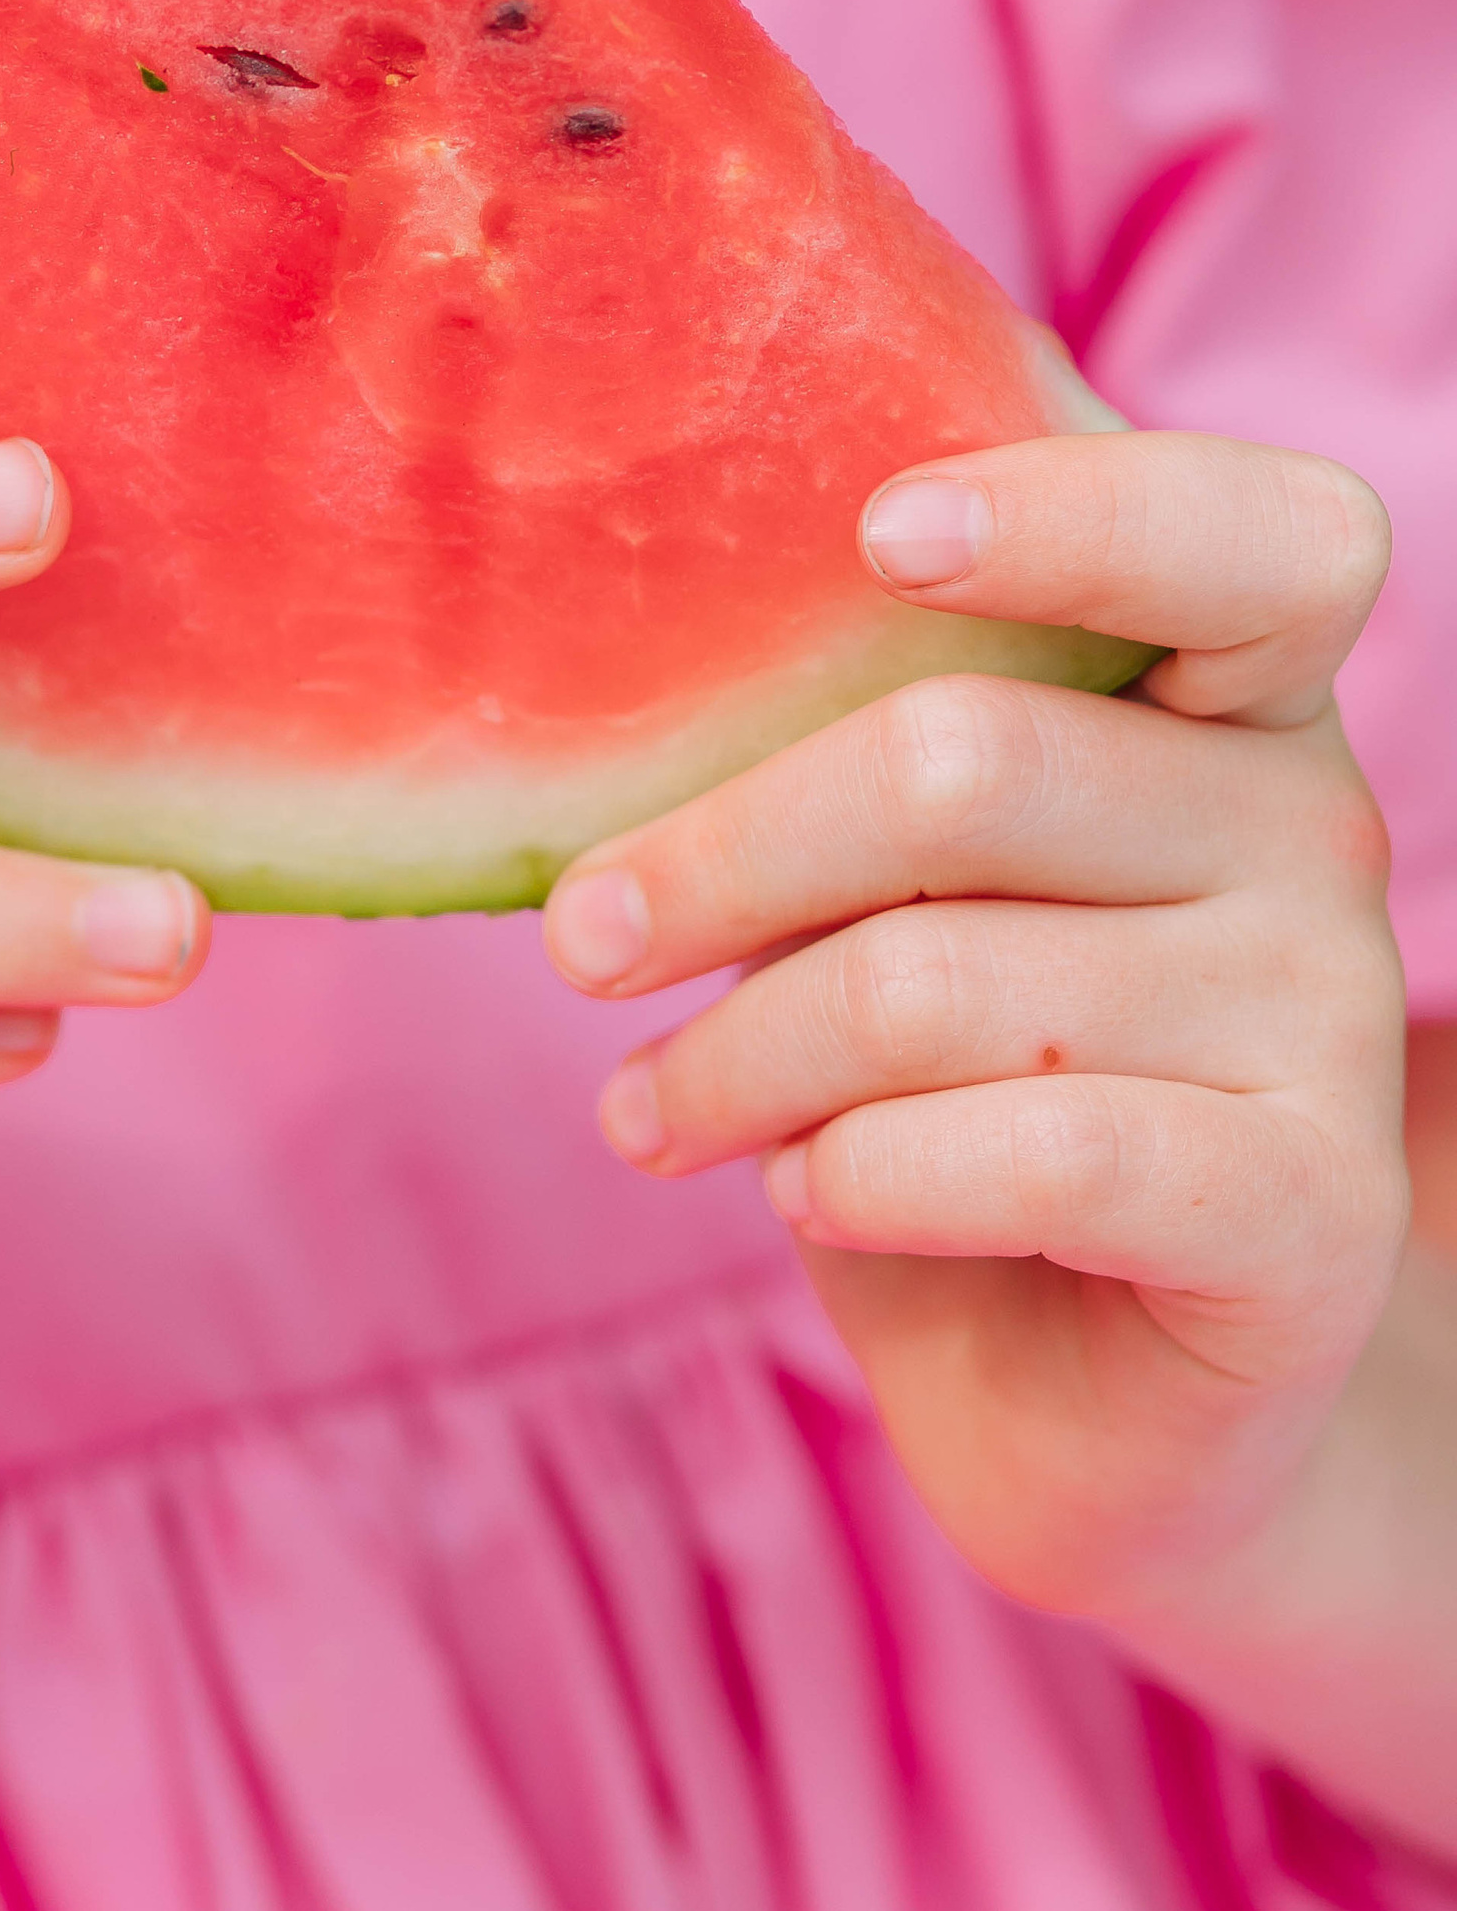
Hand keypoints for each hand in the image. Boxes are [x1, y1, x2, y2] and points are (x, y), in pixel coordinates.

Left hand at [542, 435, 1406, 1631]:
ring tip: (654, 1111)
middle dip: (721, 857)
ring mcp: (1331, 1021)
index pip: (1256, 539)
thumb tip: (606, 690)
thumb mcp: (889, 896)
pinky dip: (866, 1176)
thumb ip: (839, 769)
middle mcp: (1316, 829)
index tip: (875, 536)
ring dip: (743, 1057)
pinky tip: (803, 1193)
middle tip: (580, 945)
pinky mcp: (1312, 1211)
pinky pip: (1039, 1153)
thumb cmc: (952, 1087)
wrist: (1084, 1400)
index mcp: (1235, 699)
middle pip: (967, 762)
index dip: (1076, 510)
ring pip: (949, 980)